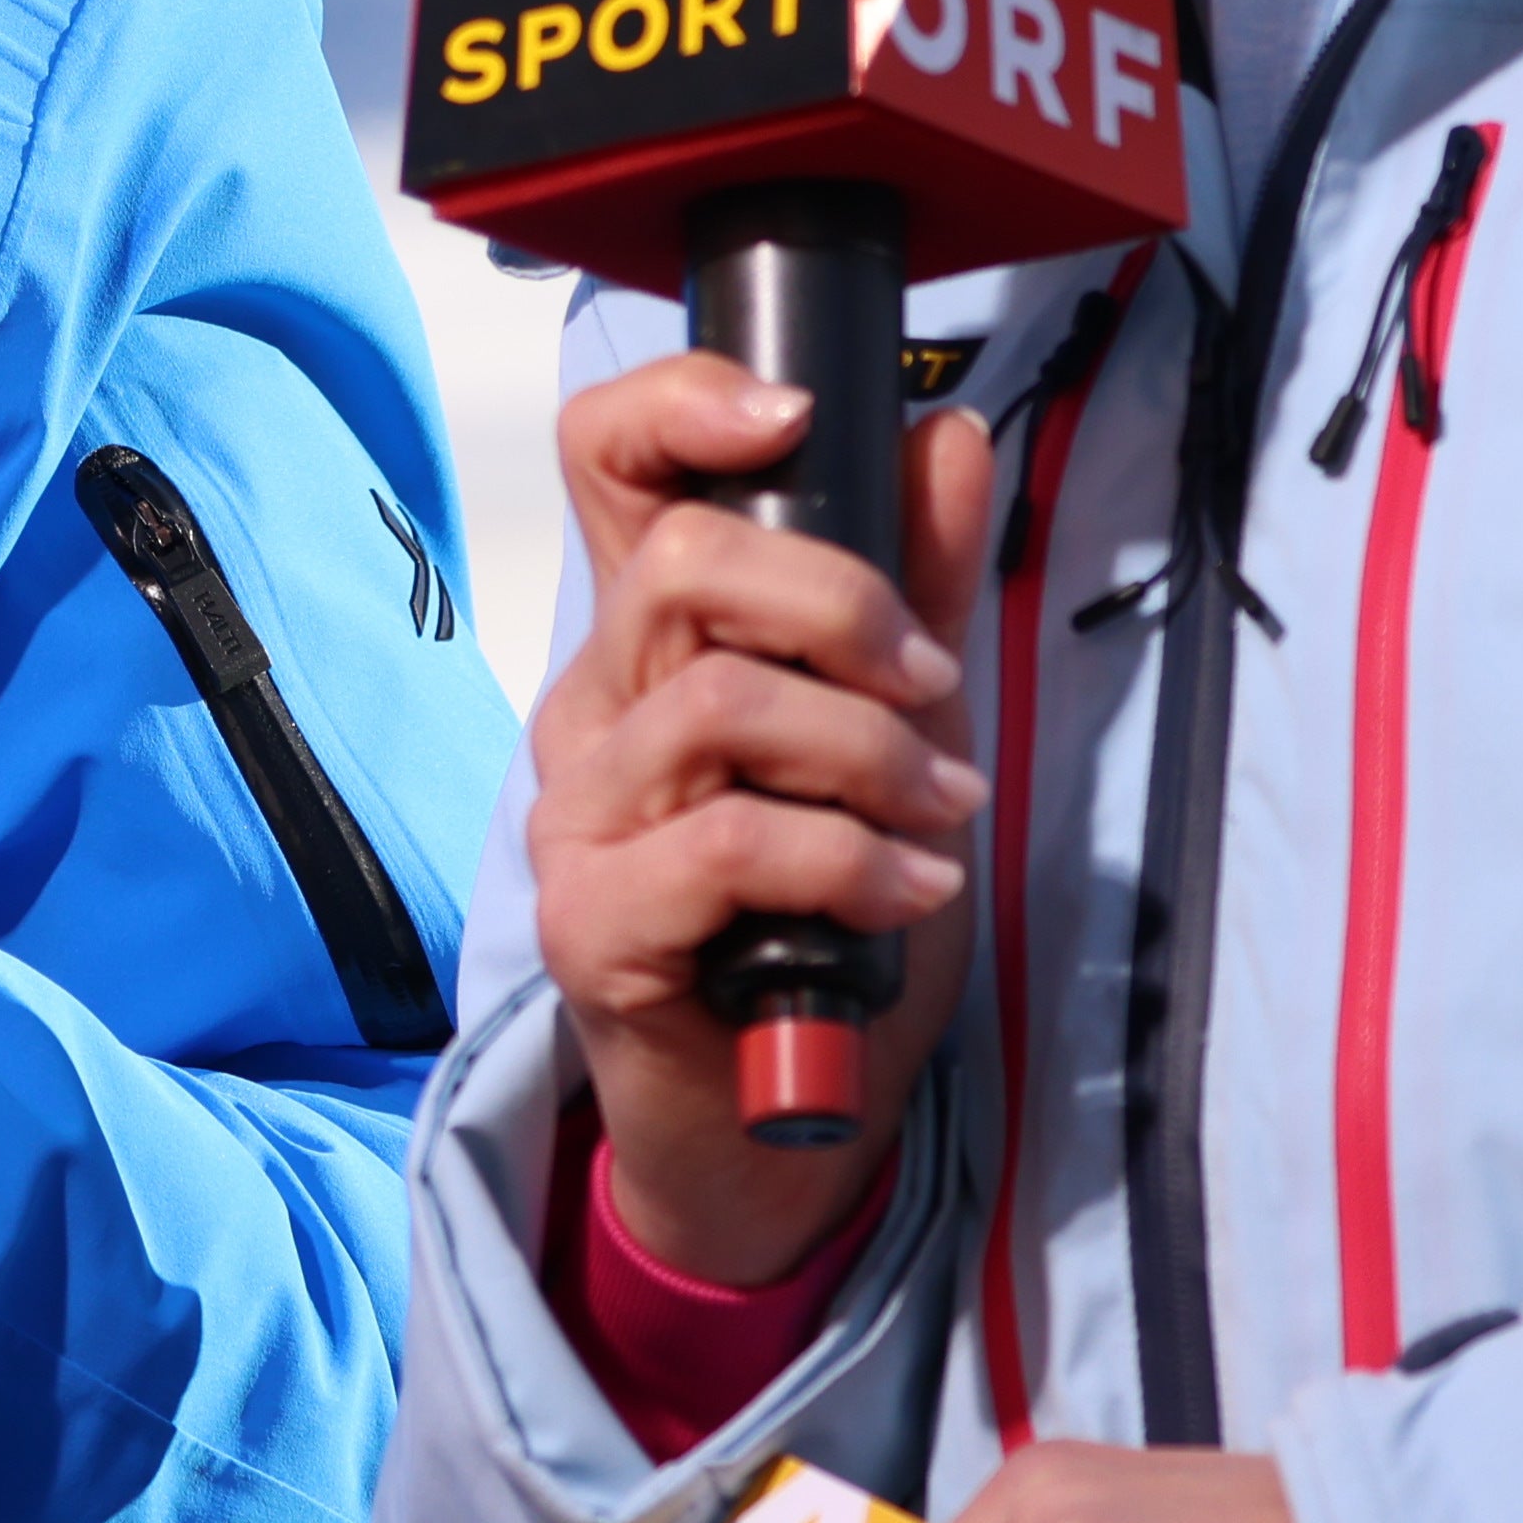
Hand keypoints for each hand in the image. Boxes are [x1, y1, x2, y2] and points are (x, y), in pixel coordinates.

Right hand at [527, 352, 992, 1280]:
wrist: (787, 1118)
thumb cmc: (828, 920)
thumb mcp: (900, 733)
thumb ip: (917, 589)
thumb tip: (945, 435)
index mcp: (651, 642)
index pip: (606, 462)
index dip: (677, 403)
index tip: (792, 416)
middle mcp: (594, 711)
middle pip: (677, 563)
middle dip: (841, 604)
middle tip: (929, 683)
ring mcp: (578, 817)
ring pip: (718, 703)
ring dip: (870, 750)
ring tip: (942, 813)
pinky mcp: (592, 921)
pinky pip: (730, 841)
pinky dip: (850, 856)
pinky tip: (906, 889)